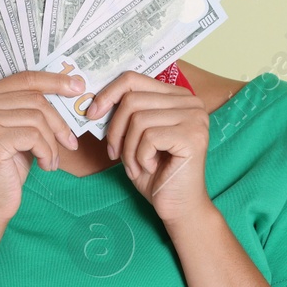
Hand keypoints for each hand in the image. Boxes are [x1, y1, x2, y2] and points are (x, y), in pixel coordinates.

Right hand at [0, 70, 85, 221]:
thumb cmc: (6, 166)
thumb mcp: (19, 130)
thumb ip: (31, 107)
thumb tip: (70, 85)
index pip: (24, 78)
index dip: (54, 81)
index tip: (78, 86)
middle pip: (34, 98)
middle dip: (59, 122)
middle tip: (70, 142)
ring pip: (37, 118)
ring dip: (52, 142)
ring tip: (51, 160)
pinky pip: (34, 137)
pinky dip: (46, 152)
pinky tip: (45, 166)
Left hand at [87, 71, 212, 226]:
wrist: (179, 207)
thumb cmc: (156, 173)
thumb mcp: (135, 137)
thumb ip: (126, 113)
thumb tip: (96, 98)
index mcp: (177, 96)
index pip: (133, 79)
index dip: (107, 95)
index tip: (92, 114)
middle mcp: (190, 102)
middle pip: (132, 99)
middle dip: (115, 130)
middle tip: (115, 154)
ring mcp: (195, 117)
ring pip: (138, 119)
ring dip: (128, 148)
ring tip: (137, 165)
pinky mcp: (192, 136)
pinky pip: (148, 137)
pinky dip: (140, 157)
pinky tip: (150, 168)